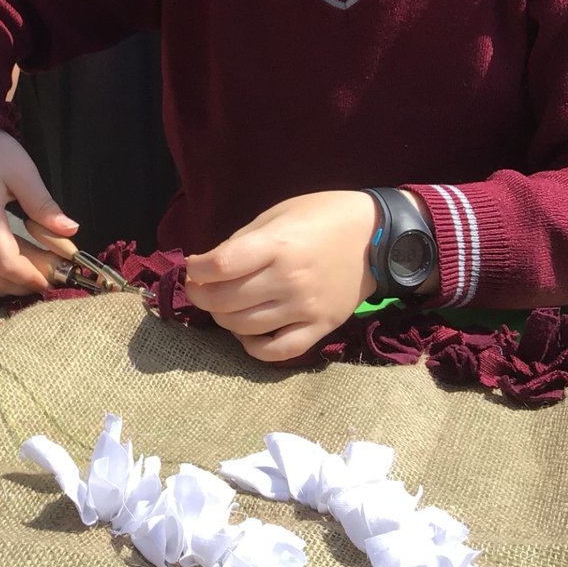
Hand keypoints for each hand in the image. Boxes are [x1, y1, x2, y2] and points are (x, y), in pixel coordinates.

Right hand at [0, 129, 79, 296]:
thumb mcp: (22, 171)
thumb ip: (44, 205)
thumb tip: (70, 230)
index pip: (6, 265)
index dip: (30, 278)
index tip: (52, 279)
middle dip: (22, 285)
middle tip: (46, 277)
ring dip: (3, 287)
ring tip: (28, 276)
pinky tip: (5, 270)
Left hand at [184, 190, 378, 360]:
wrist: (375, 236)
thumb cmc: (320, 216)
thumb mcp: (276, 215)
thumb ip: (242, 243)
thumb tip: (208, 266)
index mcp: (276, 245)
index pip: (221, 265)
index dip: (196, 269)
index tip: (192, 266)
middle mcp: (289, 280)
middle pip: (227, 300)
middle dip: (201, 296)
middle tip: (198, 288)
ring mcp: (306, 308)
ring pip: (246, 327)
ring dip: (222, 319)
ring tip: (220, 306)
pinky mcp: (321, 328)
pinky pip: (280, 351)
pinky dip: (254, 347)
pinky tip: (246, 333)